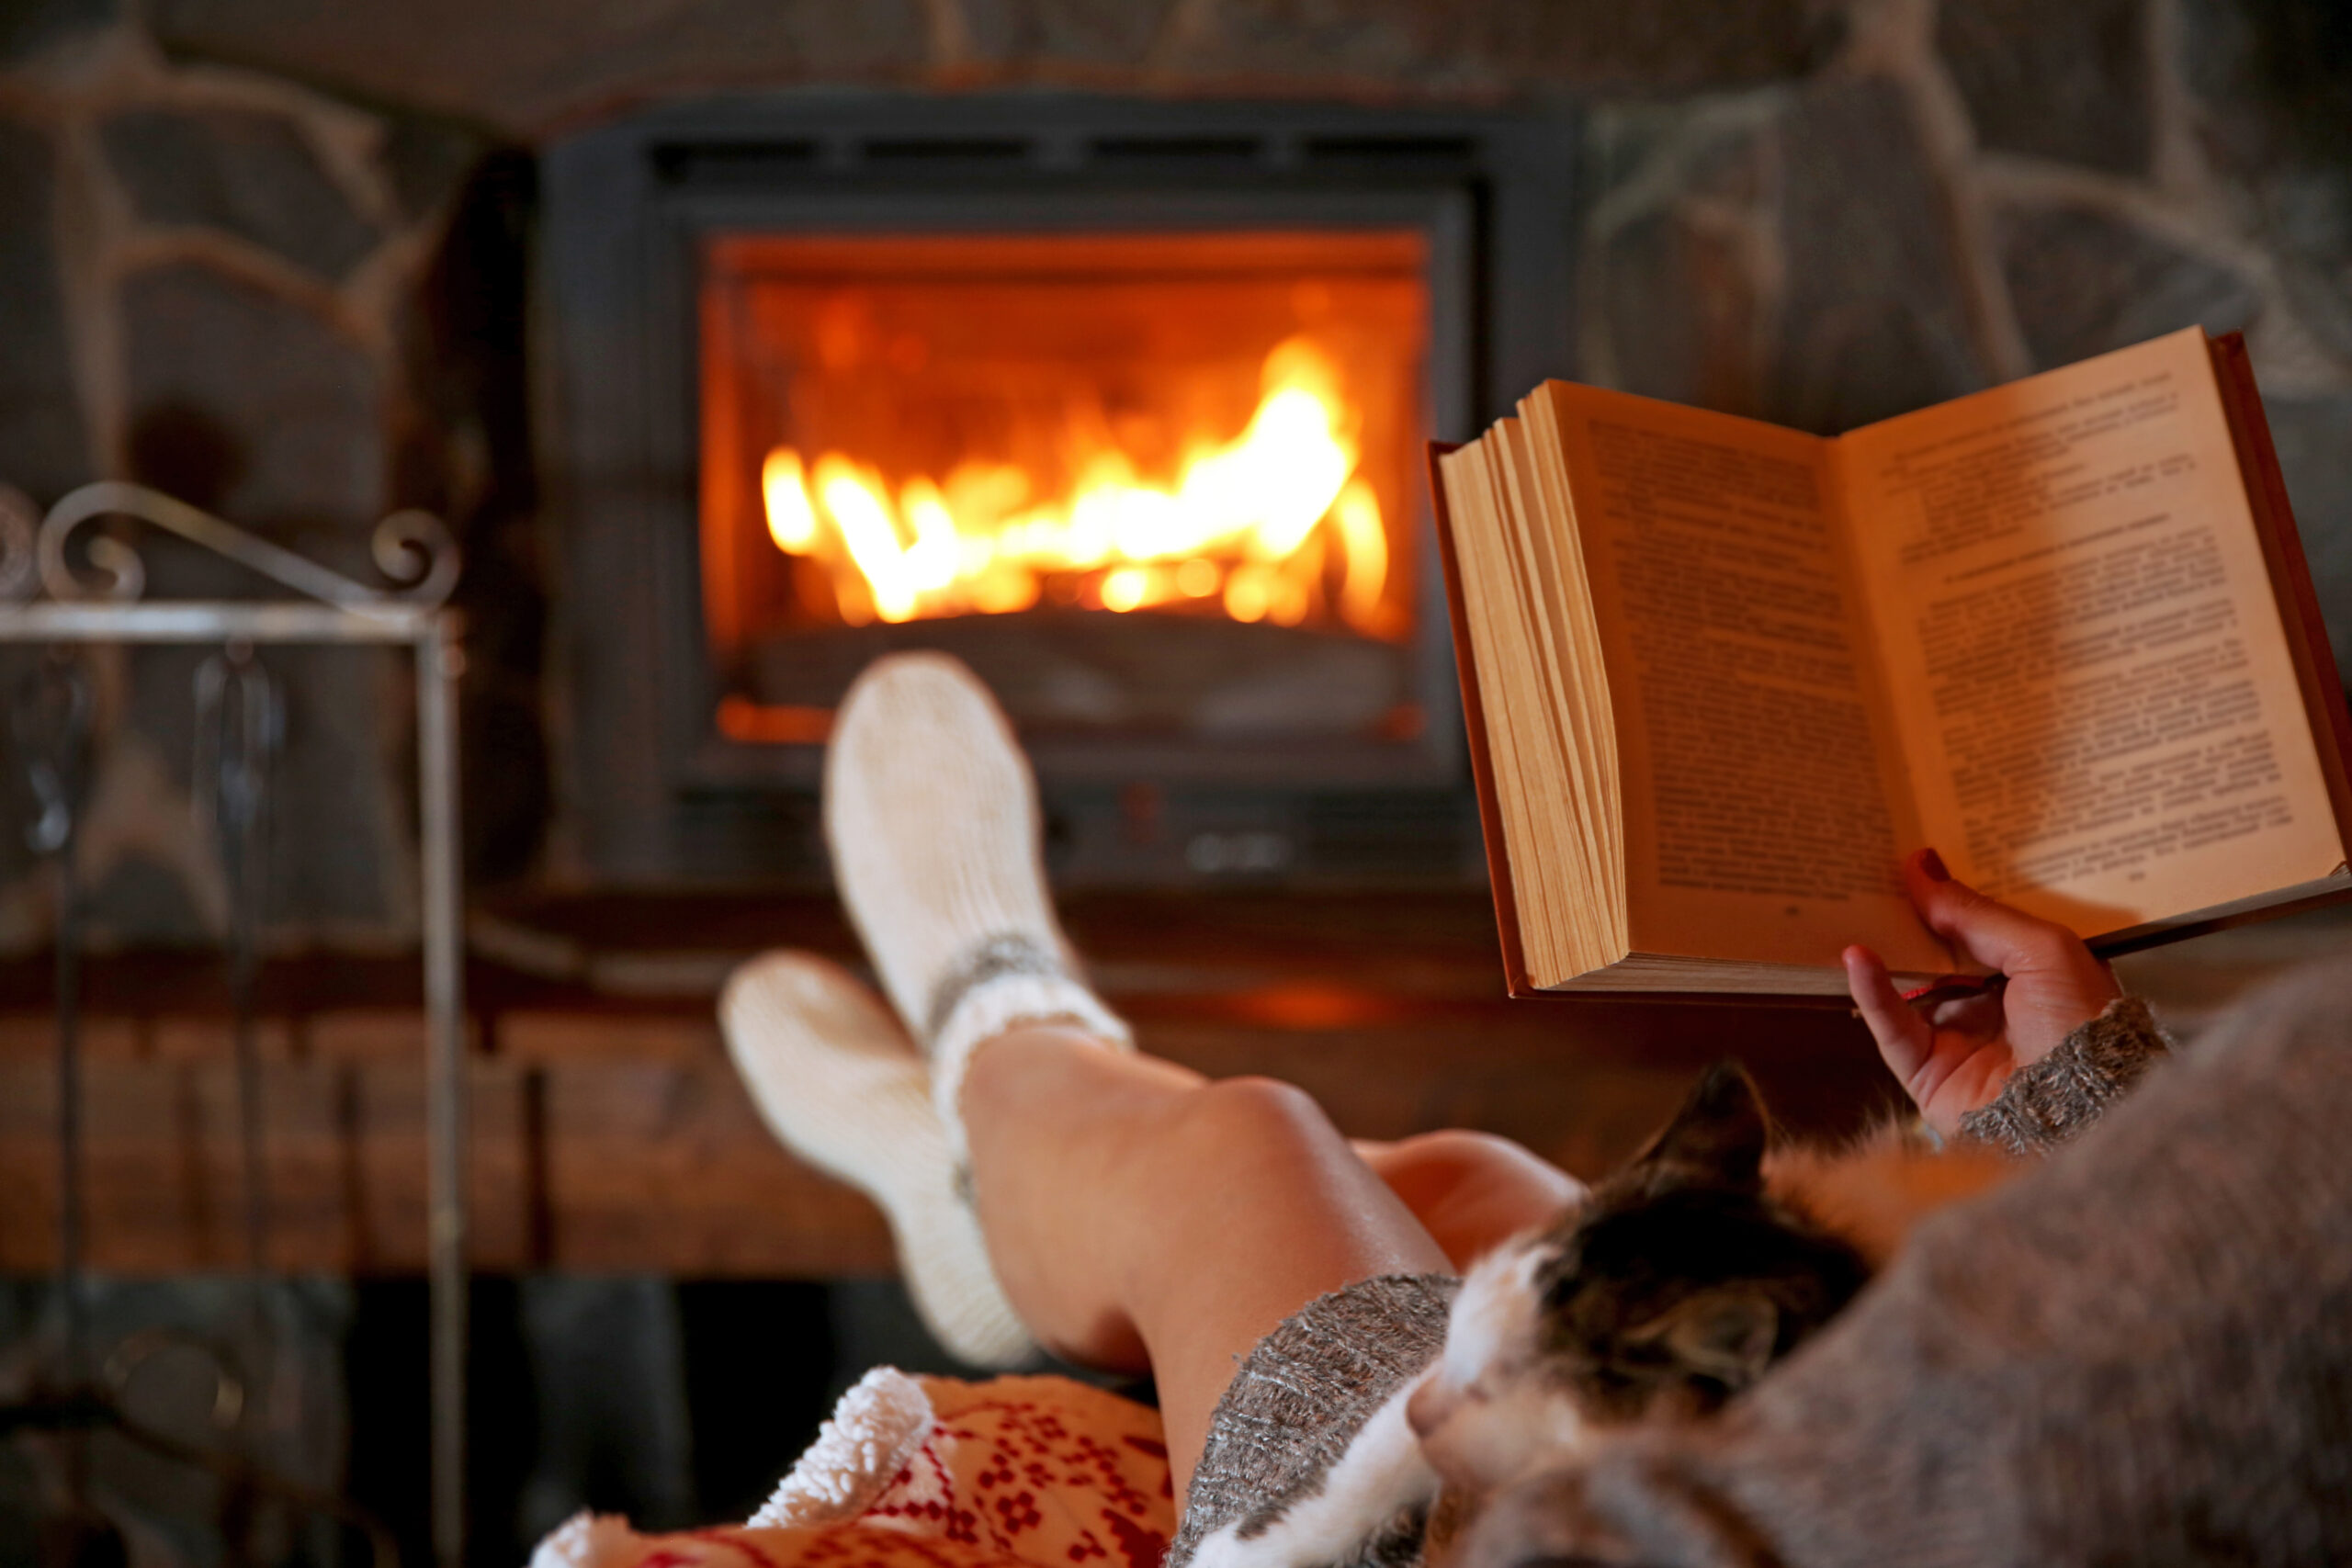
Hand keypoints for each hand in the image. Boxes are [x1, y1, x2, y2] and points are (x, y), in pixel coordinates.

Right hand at [1843, 848, 2121, 1136]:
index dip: (1950, 894)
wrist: (2080, 1108)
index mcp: (2033, 975)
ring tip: (1852, 906)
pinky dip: (1871, 992)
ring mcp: (1958, 1039)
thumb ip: (1976, 913)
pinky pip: (1892, 1026)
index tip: (1913, 857)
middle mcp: (1995, 1006)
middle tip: (1870, 873)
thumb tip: (1921, 866)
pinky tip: (1857, 957)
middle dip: (1908, 917)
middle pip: (1938, 953)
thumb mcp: (2041, 948)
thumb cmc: (2079, 1024)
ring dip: (1883, 949)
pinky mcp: (1927, 1072)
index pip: (1982, 927)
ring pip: (1908, 985)